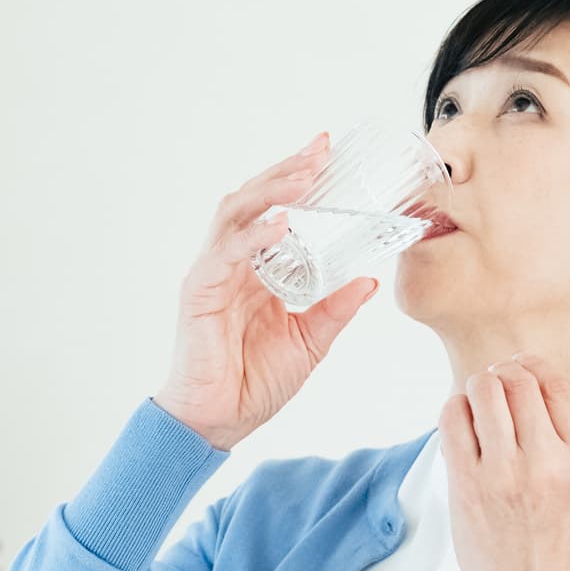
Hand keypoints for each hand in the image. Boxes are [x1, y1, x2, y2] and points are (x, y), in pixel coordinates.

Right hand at [153, 130, 381, 451]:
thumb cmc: (254, 381)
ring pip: (236, 214)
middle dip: (286, 171)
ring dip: (270, 191)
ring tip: (303, 176)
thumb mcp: (310, 341)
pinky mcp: (200, 292)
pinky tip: (278, 225)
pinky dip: (252, 236)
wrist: (220, 419)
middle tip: (319, 150)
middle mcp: (233, 263)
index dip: (297, 179)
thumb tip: (369, 280)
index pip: (274, 209)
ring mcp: (213, 274)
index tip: (327, 152)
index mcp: (257, 269)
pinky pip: (226, 254)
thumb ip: (335, 308)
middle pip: (253, 199)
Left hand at [440, 354, 569, 570]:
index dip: (531, 366)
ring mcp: (505, 472)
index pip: (556, 382)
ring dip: (477, 388)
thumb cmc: (556, 538)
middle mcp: (549, 461)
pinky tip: (462, 423)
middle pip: (517, 379)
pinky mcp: (467, 483)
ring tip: (478, 403)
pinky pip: (452, 418)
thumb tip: (531, 378)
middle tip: (495, 387)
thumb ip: (568, 434)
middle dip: (501, 374)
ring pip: (483, 390)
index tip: (520, 370)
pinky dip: (454, 409)